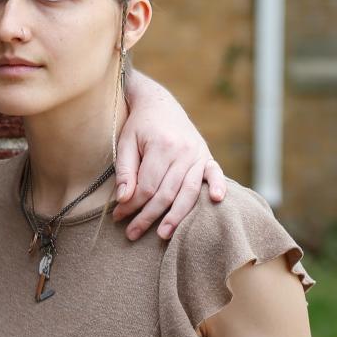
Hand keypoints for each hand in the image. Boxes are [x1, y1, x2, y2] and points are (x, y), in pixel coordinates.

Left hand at [111, 73, 224, 239]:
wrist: (158, 102)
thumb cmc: (138, 125)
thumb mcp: (125, 142)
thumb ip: (125, 171)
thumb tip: (123, 199)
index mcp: (162, 146)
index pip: (148, 186)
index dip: (132, 205)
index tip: (118, 217)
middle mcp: (183, 151)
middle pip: (167, 193)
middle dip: (148, 216)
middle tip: (132, 234)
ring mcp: (198, 153)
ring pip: (189, 191)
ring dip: (177, 216)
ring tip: (163, 235)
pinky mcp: (207, 155)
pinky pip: (215, 174)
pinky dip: (218, 186)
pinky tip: (217, 200)